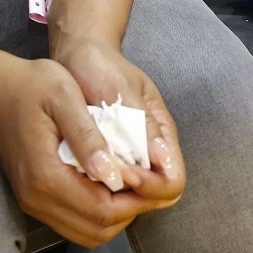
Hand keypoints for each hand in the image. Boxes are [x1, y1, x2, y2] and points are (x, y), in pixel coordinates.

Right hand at [0, 53, 181, 247]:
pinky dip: (99, 211)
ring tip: (134, 181)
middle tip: (150, 179)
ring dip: (116, 214)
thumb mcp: (63, 94)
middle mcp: (37, 199)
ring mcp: (34, 203)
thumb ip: (87, 135)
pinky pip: (75, 222)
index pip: (103, 209)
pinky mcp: (34, 199)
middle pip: (98, 228)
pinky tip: (109, 183)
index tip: (154, 175)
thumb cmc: (31, 84)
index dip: (135, 198)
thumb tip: (112, 175)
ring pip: (88, 232)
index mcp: (45, 175)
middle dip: (131, 210)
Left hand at [52, 35, 183, 195]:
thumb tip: (162, 159)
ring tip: (89, 177)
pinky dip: (99, 186)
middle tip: (103, 177)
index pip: (173, 181)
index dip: (152, 186)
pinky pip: (111, 185)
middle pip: (157, 195)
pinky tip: (80, 176)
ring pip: (134, 196)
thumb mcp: (124, 90)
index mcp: (162, 134)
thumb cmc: (103, 67)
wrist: (79, 56)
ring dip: (115, 194)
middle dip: (133, 195)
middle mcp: (151, 151)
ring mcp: (130, 156)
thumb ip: (143, 123)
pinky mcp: (109, 159)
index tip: (125, 174)